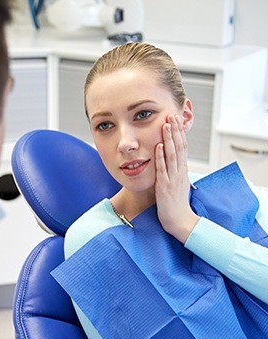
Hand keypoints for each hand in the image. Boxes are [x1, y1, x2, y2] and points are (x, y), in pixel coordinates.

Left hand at [155, 114, 199, 242]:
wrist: (180, 221)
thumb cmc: (176, 204)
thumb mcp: (177, 184)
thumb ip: (175, 172)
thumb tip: (173, 161)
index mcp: (182, 171)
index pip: (182, 147)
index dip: (179, 133)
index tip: (175, 119)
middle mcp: (179, 172)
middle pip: (179, 147)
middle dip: (175, 130)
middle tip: (171, 115)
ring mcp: (173, 178)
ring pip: (172, 155)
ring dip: (168, 139)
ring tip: (166, 125)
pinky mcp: (165, 187)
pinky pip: (163, 169)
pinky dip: (160, 157)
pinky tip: (157, 146)